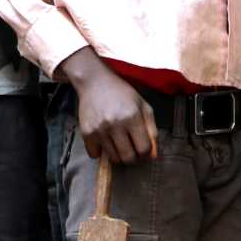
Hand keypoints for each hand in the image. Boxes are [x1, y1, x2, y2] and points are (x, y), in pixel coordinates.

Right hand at [59, 48, 156, 164]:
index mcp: (132, 117)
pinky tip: (103, 140)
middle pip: (128, 158)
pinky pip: (95, 155)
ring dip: (118, 154)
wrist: (95, 82)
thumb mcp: (143, 105)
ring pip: (113, 158)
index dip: (146, 152)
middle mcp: (115, 124)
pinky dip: (100, 152)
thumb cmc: (122, 93)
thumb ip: (151, 129)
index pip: (143, 149)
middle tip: (131, 149)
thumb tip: (153, 154)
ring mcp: (99, 130)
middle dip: (133, 157)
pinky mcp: (86, 133)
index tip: (143, 148)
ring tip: (117, 141)